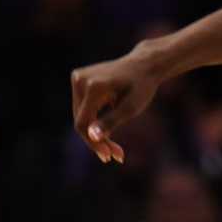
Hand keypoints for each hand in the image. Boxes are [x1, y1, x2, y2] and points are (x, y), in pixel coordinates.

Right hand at [70, 50, 163, 164]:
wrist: (143, 65)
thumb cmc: (142, 86)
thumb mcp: (132, 108)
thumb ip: (111, 121)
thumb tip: (92, 135)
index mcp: (93, 86)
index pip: (83, 123)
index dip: (93, 143)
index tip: (108, 157)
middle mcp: (80, 79)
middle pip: (81, 121)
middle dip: (98, 141)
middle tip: (117, 155)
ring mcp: (77, 78)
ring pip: (81, 116)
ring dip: (96, 134)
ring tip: (116, 149)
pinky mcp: (79, 80)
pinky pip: (83, 108)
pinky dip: (96, 122)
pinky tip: (110, 131)